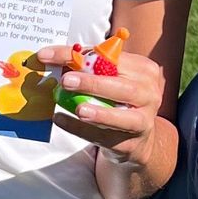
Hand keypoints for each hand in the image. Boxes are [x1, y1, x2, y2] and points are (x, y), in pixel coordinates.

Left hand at [35, 41, 166, 168]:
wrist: (137, 137)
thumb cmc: (118, 99)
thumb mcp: (109, 78)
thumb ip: (87, 67)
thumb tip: (50, 58)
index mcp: (144, 70)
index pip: (110, 57)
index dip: (78, 55)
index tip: (48, 55)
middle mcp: (149, 93)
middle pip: (122, 87)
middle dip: (93, 83)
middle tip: (66, 80)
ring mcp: (143, 120)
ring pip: (122, 116)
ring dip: (98, 113)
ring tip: (78, 109)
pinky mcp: (131, 143)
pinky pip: (104, 136)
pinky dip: (80, 129)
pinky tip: (61, 120)